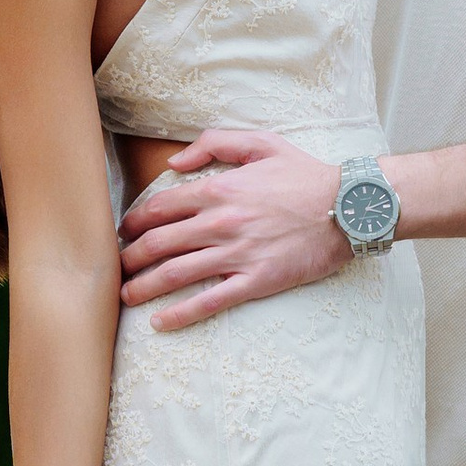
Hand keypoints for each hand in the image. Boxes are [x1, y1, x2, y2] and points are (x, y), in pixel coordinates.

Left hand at [116, 128, 347, 327]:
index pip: (160, 208)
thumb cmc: (306, 175)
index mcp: (219, 189)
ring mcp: (237, 254)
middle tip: (115, 268)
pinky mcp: (256, 281)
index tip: (122, 233)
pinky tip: (160, 322)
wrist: (349, 208)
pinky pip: (210, 301)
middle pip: (159, 244)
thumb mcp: (261, 143)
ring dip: (144, 287)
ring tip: (125, 297)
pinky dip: (180, 314)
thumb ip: (214, 144)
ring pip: (176, 274)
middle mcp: (221, 223)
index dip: (134, 222)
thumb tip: (175, 162)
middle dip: (129, 258)